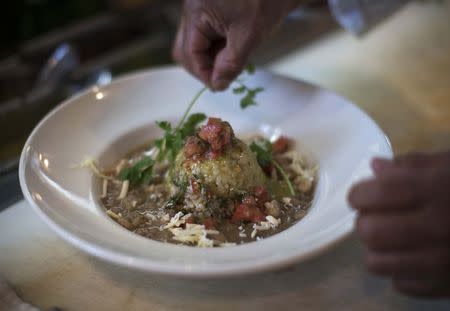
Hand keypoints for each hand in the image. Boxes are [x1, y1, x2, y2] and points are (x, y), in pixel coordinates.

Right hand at [172, 0, 301, 89]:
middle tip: (222, 77)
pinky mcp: (209, 11)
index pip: (189, 53)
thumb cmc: (266, 1)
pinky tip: (231, 51)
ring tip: (230, 63)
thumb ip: (230, 63)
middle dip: (202, 67)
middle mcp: (192, 9)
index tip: (220, 86)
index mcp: (197, 11)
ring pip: (193, 45)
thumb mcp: (250, 36)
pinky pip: (204, 37)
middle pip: (185, 49)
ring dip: (209, 59)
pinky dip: (215, 49)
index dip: (204, 74)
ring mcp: (200, 9)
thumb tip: (217, 84)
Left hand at [349, 152, 449, 297]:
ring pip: (377, 263)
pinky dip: (401, 271)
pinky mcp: (449, 286)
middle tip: (375, 217)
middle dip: (365, 222)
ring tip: (391, 239)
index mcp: (434, 189)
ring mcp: (442, 262)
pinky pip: (403, 284)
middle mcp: (435, 227)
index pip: (371, 195)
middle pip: (369, 231)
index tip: (362, 195)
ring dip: (377, 250)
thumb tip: (374, 168)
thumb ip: (413, 165)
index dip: (358, 195)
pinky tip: (415, 257)